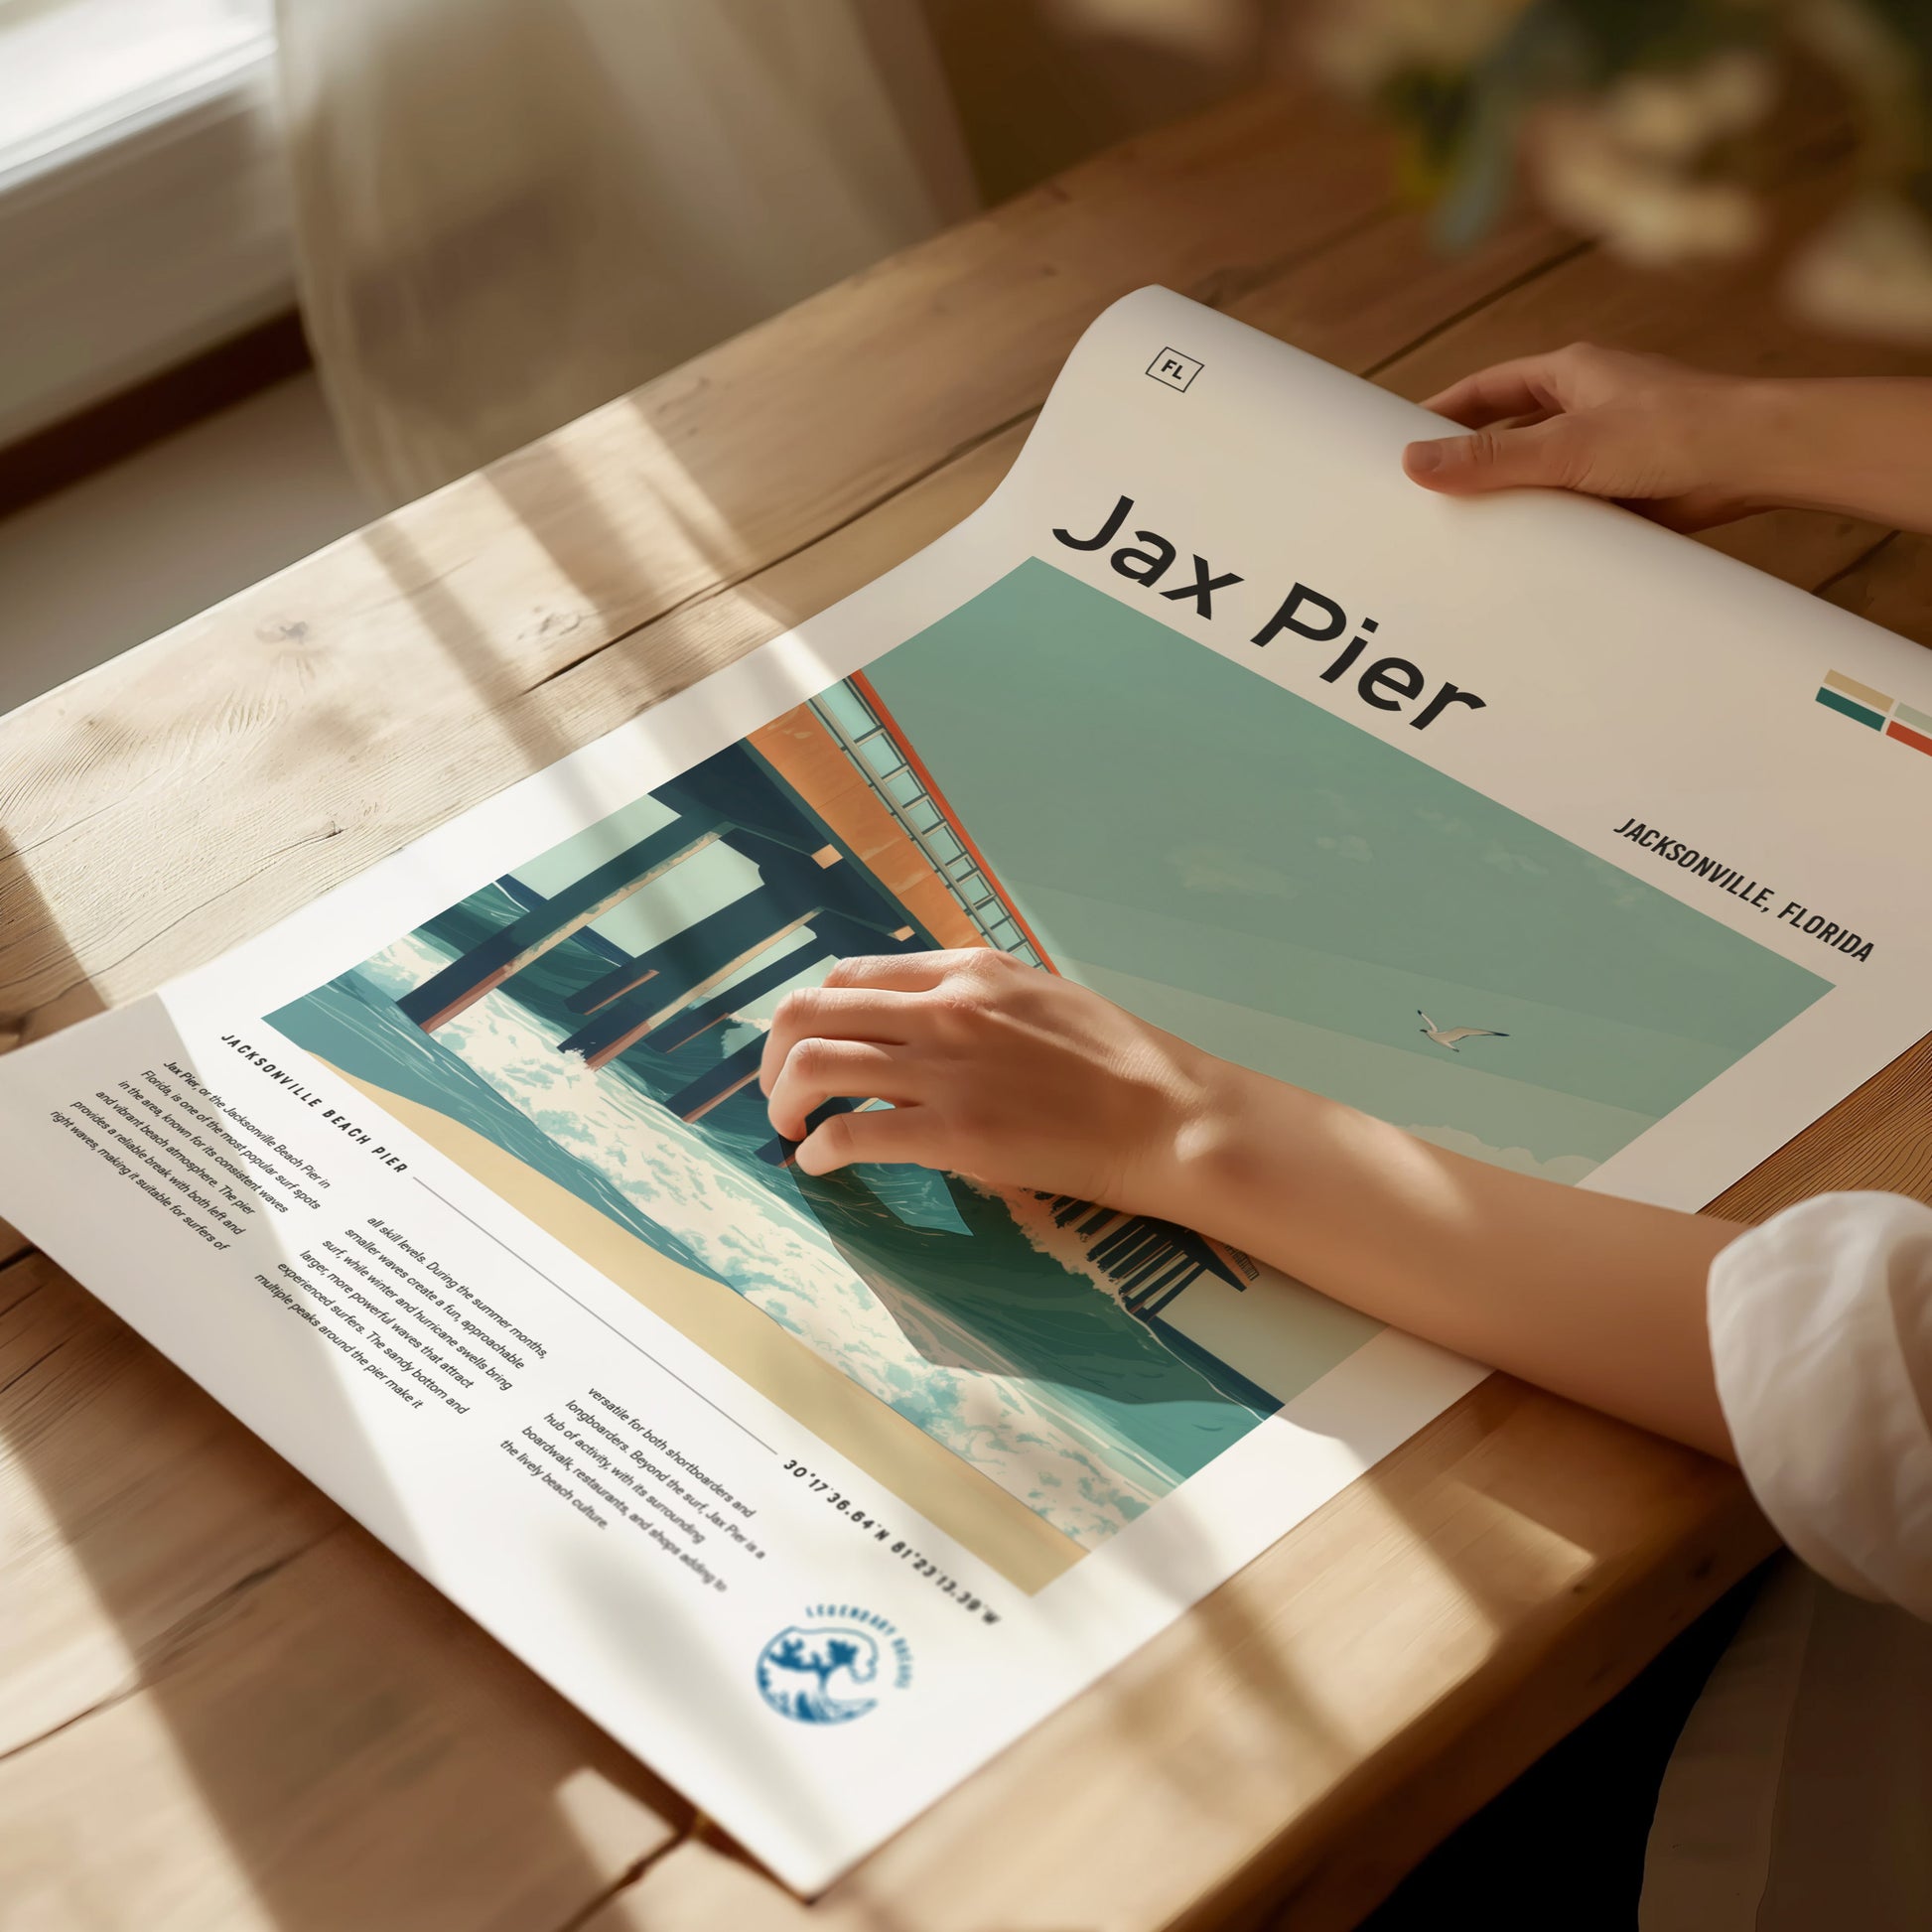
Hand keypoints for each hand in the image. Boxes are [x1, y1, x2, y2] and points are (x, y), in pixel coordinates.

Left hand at [757, 948, 1222, 1209]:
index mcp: (965, 969)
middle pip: (811, 1011)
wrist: (1168, 1115)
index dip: (815, 1014)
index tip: (811, 1047)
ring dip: (785, 1100)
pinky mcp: (953, 1132)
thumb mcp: (1036, 998)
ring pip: (814, 1063)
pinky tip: (821, 1164)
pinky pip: (851, 1132)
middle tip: (780, 1092)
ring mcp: (945, 1068)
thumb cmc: (1117, 1062)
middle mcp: (944, 1007)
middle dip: (776, 1054)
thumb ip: (970, 1004)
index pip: (850, 975)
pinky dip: (819, 1150)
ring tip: (790, 1129)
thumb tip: (911, 1036)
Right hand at [1402, 343, 1765, 530]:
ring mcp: (1609, 448)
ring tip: (1466, 534)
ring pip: (1542, 474)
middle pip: (1510, 433)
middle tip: (1426, 496)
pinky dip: (1550, 526)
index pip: (1487, 390)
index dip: (1442, 413)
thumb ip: (1491, 458)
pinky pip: (1573, 507)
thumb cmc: (1674, 430)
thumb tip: (1414, 462)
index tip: (1402, 440)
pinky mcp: (1629, 488)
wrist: (1758, 461)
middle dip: (1472, 462)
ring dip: (1513, 499)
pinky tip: (1527, 553)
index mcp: (1571, 373)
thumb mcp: (1566, 446)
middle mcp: (1588, 405)